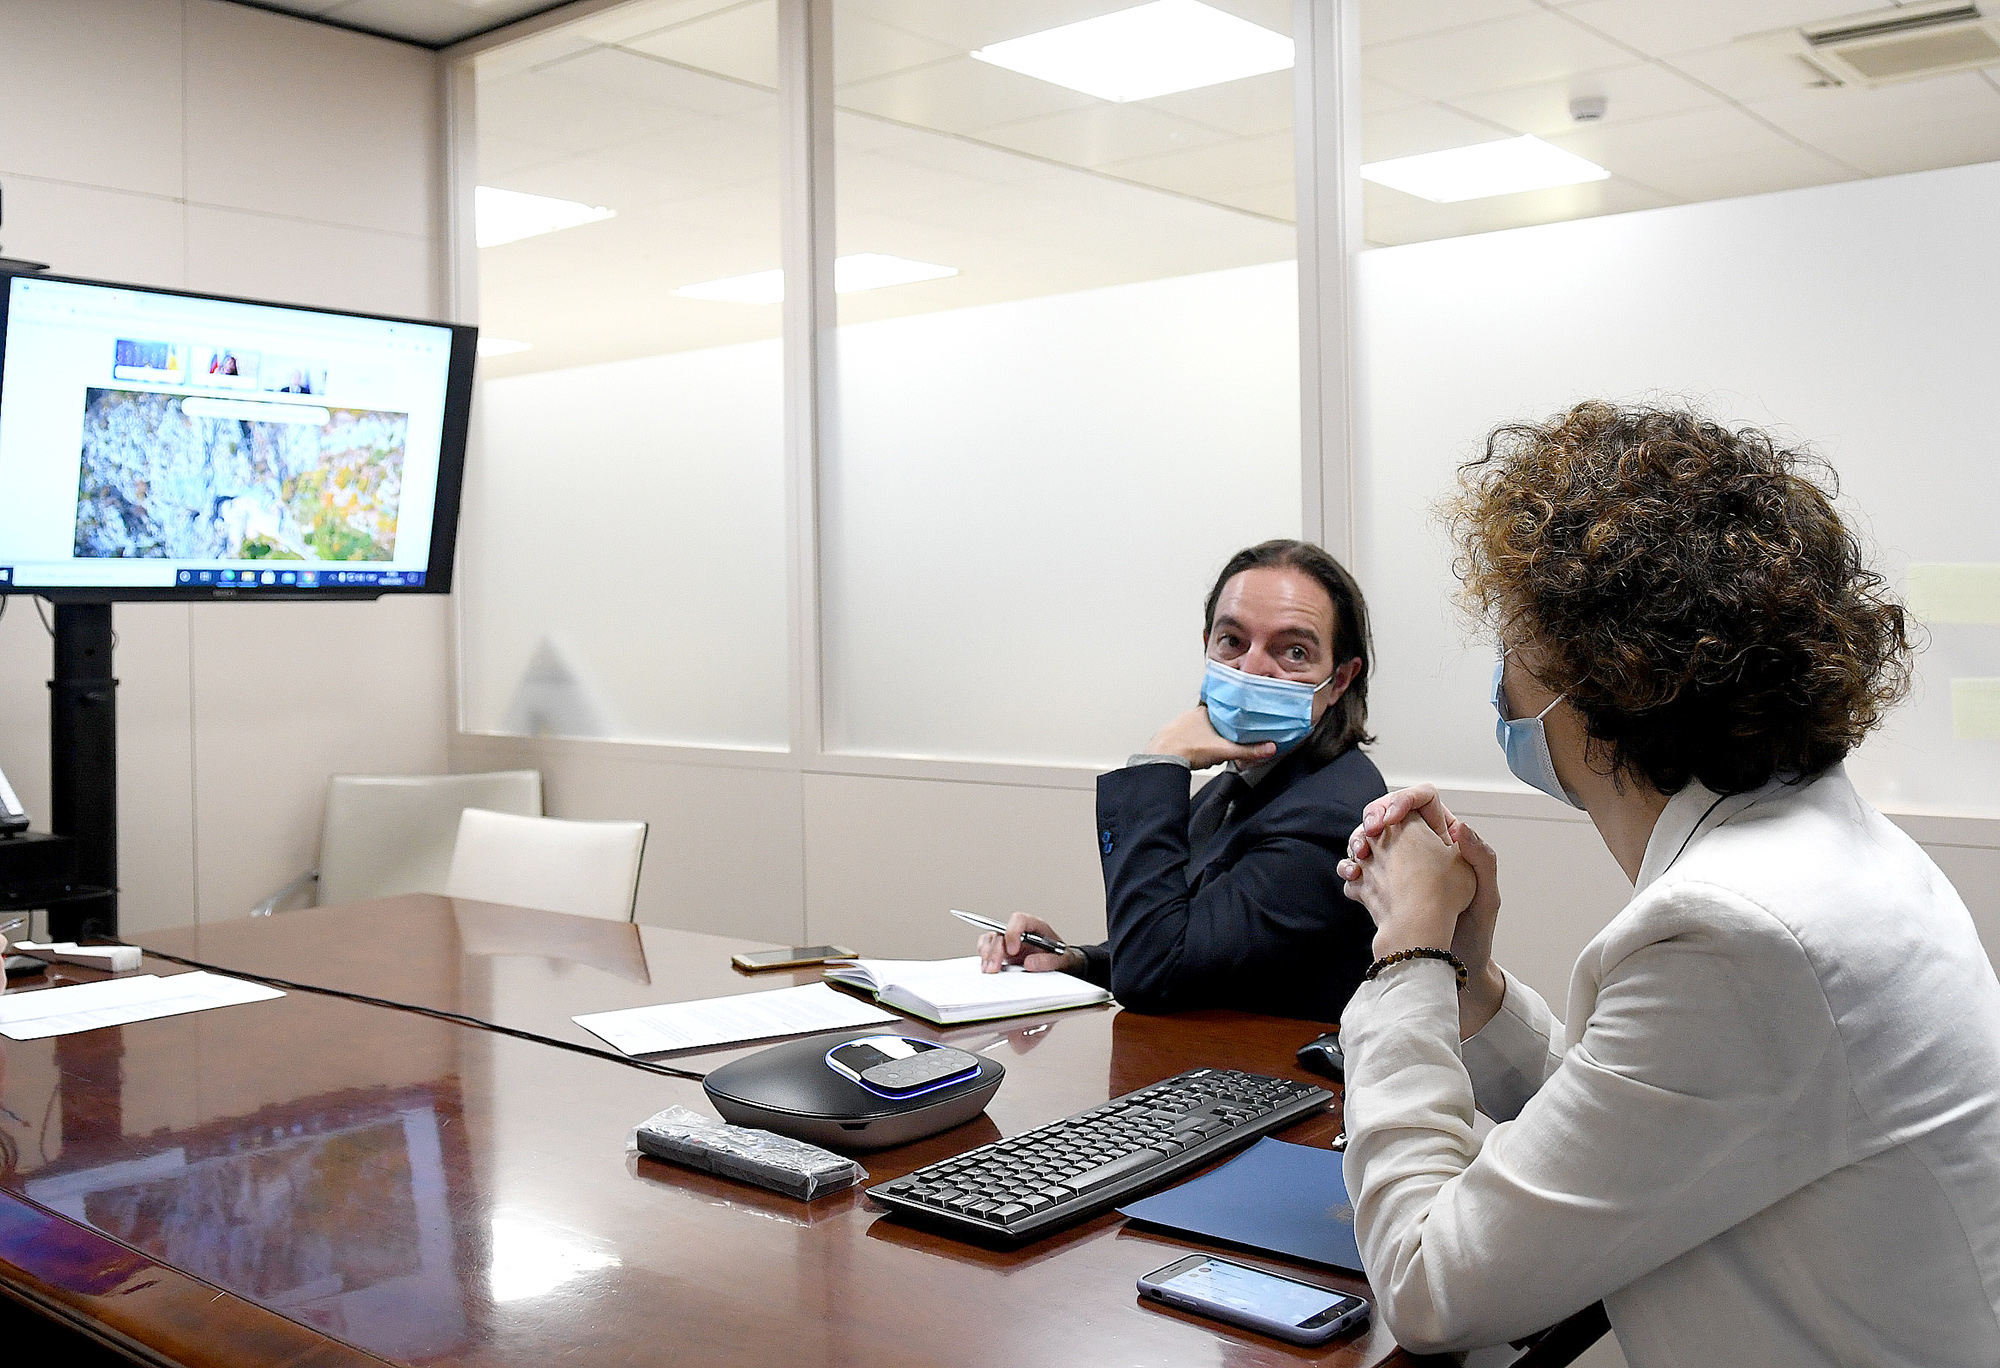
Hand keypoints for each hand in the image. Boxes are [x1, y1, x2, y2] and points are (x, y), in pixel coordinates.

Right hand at [977, 914, 1081, 974]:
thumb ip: (1049, 961)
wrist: (1062, 965)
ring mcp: (1009, 941)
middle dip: (995, 950)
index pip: (1019, 920)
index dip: (1013, 932)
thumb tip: (1030, 964)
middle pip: (1000, 932)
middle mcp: (1019, 931)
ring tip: (989, 971)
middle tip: (995, 968)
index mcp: (1035, 926)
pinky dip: (984, 958)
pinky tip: (987, 969)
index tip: (1013, 951)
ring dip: (987, 955)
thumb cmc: (1061, 957)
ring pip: (990, 939)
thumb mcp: (1063, 960)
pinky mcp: (1002, 951)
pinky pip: (986, 948)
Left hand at [1146, 706, 1276, 770]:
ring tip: (1206, 754)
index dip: (1231, 721)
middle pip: (1210, 723)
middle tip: (1220, 748)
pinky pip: (1184, 739)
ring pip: (1197, 731)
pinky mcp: (1168, 735)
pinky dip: (1189, 747)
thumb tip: (1269, 748)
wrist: (1162, 758)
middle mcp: (1190, 715)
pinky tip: (1192, 756)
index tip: (1235, 730)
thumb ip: (1248, 751)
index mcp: (1204, 712)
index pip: (1223, 711)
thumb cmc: (1188, 749)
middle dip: (1216, 736)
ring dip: (1202, 742)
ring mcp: (1177, 724)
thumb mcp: (1225, 750)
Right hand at [1342, 786, 1506, 1033]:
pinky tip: (1354, 877)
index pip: (1423, 800)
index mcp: (1446, 839)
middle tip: (1370, 831)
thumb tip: (1460, 827)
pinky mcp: (1380, 888)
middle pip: (1388, 813)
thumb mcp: (1486, 895)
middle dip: (1373, 816)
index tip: (1392, 818)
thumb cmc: (1475, 933)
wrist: (1449, 968)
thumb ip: (1481, 858)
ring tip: (1359, 856)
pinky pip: (1359, 869)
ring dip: (1357, 840)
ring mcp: (1398, 867)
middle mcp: (1420, 847)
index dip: (1404, 799)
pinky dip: (1351, 868)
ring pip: (1370, 838)